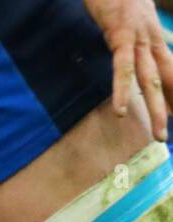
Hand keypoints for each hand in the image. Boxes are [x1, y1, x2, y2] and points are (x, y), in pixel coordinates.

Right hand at [83, 0, 172, 139]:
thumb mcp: (128, 20)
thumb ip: (131, 39)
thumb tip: (128, 55)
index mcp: (154, 37)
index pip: (170, 71)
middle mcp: (152, 39)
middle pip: (166, 79)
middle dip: (171, 107)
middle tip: (169, 135)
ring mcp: (138, 38)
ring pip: (150, 79)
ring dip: (156, 108)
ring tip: (159, 133)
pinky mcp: (120, 36)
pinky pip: (122, 68)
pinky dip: (122, 90)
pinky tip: (120, 110)